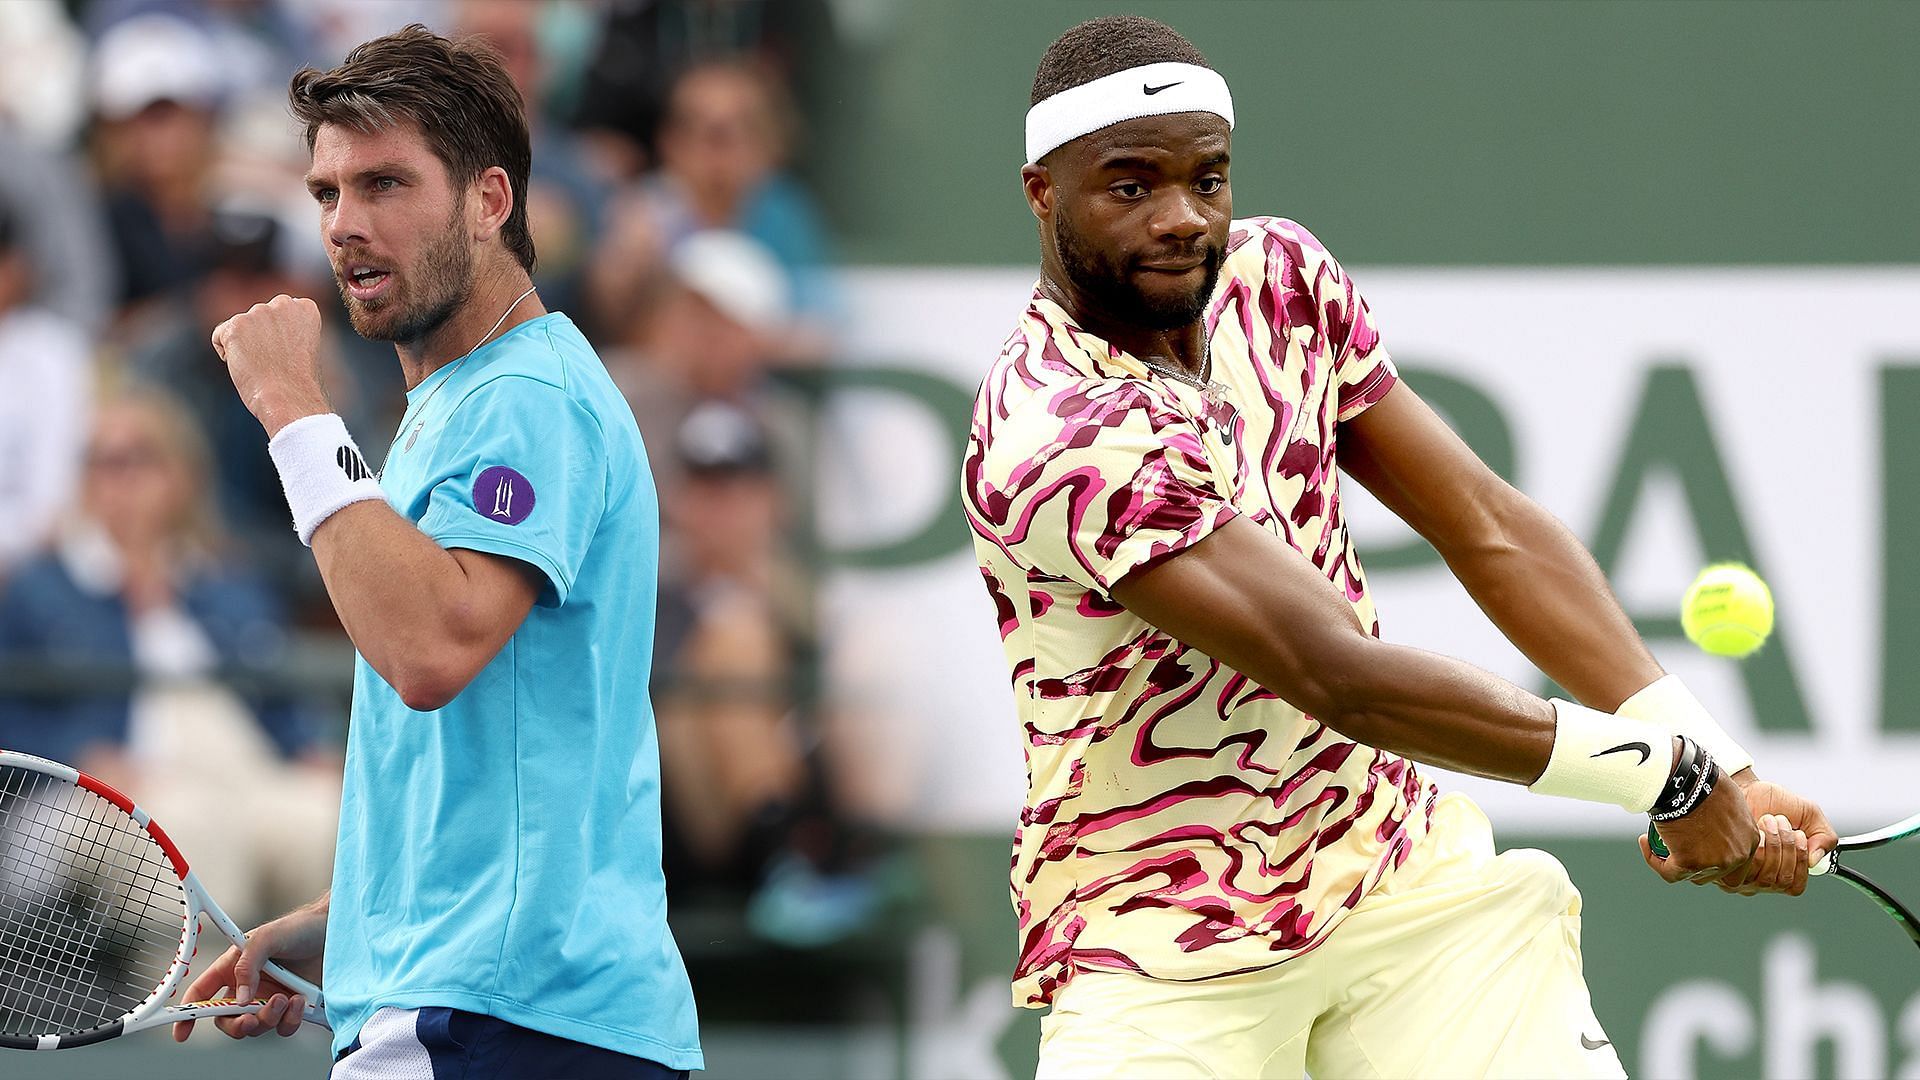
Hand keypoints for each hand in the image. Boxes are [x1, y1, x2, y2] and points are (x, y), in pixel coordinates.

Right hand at [171, 903, 325, 1042]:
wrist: (335, 933)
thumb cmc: (298, 928)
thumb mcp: (266, 938)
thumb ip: (247, 966)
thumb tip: (241, 1000)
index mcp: (232, 968)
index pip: (202, 994)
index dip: (188, 1014)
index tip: (181, 1033)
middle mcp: (249, 987)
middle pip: (227, 1020)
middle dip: (236, 1025)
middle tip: (250, 1019)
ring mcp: (270, 998)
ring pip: (256, 1027)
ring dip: (268, 1018)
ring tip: (285, 998)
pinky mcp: (292, 1007)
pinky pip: (283, 1028)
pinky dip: (289, 1020)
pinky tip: (300, 1001)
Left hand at [210, 294, 331, 436]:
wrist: (289, 398)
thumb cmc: (296, 381)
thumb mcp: (301, 345)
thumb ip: (285, 327)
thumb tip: (258, 327)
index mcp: (305, 307)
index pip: (280, 312)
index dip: (281, 337)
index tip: (290, 354)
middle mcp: (283, 304)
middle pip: (258, 317)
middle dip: (260, 337)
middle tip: (275, 362)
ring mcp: (258, 313)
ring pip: (239, 328)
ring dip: (245, 346)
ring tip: (262, 366)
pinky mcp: (235, 326)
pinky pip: (220, 337)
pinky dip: (228, 354)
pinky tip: (246, 367)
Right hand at [1640, 776, 1760, 885]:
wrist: (1685, 779)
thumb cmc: (1704, 779)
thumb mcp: (1729, 798)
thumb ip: (1729, 817)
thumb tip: (1717, 818)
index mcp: (1750, 840)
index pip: (1738, 862)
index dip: (1715, 856)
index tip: (1696, 843)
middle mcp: (1737, 856)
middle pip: (1716, 874)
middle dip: (1698, 865)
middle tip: (1679, 848)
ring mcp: (1714, 862)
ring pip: (1692, 875)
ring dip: (1675, 863)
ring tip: (1656, 841)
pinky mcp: (1690, 864)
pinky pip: (1669, 873)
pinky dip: (1655, 861)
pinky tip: (1645, 842)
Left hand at [1712, 781, 1837, 895]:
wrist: (1746, 787)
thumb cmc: (1773, 802)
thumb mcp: (1810, 815)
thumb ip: (1824, 837)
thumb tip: (1815, 861)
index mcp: (1783, 870)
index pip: (1795, 886)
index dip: (1801, 862)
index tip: (1800, 835)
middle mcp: (1762, 877)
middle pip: (1783, 881)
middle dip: (1787, 847)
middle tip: (1782, 822)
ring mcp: (1743, 874)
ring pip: (1766, 877)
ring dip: (1773, 843)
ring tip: (1768, 821)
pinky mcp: (1727, 865)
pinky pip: (1746, 868)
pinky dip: (1757, 846)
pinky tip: (1755, 828)